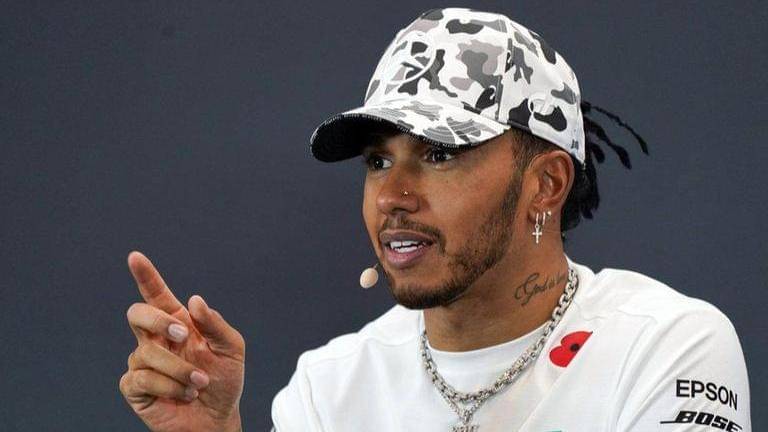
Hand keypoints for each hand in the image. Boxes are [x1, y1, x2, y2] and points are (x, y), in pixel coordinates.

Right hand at [119, 251, 244, 431]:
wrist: (217, 419)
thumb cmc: (224, 381)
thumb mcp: (231, 349)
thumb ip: (215, 323)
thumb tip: (194, 301)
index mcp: (178, 322)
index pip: (156, 294)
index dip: (145, 275)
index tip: (135, 257)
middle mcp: (156, 339)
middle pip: (138, 314)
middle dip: (158, 321)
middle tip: (183, 335)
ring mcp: (143, 362)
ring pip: (146, 352)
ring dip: (179, 369)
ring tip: (199, 382)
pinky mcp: (135, 387)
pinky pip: (142, 379)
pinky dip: (170, 387)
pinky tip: (185, 394)